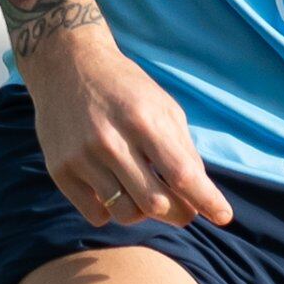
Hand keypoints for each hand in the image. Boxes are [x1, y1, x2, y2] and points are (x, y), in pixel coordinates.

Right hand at [21, 28, 232, 229]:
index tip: (224, 216)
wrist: (66, 66)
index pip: (181, 173)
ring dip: (144, 213)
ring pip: (126, 213)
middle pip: (155, 203)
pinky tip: (114, 189)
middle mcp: (110, 140)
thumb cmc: (124, 88)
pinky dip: (112, 210)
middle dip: (179, 213)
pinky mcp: (60, 170)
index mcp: (143, 120)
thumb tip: (202, 196)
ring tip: (146, 194)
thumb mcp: (162, 107)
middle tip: (185, 210)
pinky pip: (97, 214)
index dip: (206, 200)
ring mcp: (81, 157)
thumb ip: (182, 150)